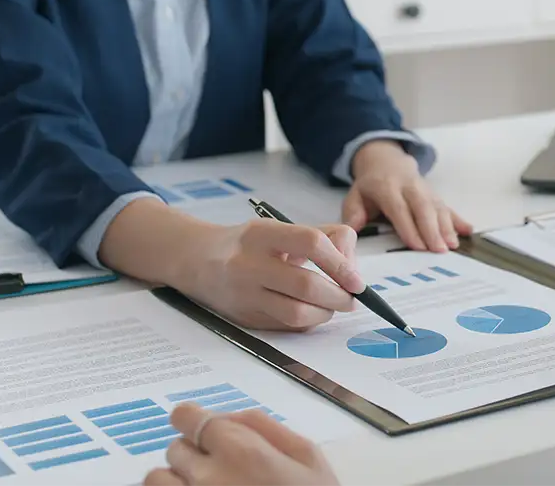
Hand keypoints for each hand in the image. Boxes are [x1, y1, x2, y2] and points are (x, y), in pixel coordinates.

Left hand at [144, 403, 338, 485]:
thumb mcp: (308, 458)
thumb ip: (266, 426)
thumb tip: (228, 416)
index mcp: (240, 450)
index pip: (185, 416)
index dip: (195, 421)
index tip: (206, 432)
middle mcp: (206, 477)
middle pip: (175, 448)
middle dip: (195, 454)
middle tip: (223, 471)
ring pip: (157, 479)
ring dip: (177, 481)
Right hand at [182, 219, 364, 330]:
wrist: (198, 261)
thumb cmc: (249, 243)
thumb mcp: (280, 227)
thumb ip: (323, 237)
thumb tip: (353, 268)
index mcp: (262, 234)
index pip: (311, 242)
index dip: (341, 263)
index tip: (356, 279)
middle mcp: (248, 264)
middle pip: (306, 285)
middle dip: (339, 296)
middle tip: (351, 298)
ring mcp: (244, 295)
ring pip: (297, 314)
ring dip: (325, 313)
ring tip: (331, 305)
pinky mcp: (245, 319)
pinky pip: (287, 327)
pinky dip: (308, 322)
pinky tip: (311, 311)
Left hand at [342, 140, 472, 252]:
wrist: (386, 162)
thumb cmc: (371, 186)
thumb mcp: (354, 195)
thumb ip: (353, 212)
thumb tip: (351, 230)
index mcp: (387, 187)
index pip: (399, 208)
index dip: (409, 227)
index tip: (417, 245)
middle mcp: (409, 187)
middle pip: (423, 207)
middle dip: (432, 229)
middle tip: (439, 250)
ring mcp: (425, 190)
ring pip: (438, 207)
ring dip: (447, 226)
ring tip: (453, 245)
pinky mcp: (435, 195)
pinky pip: (448, 207)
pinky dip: (459, 219)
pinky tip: (468, 231)